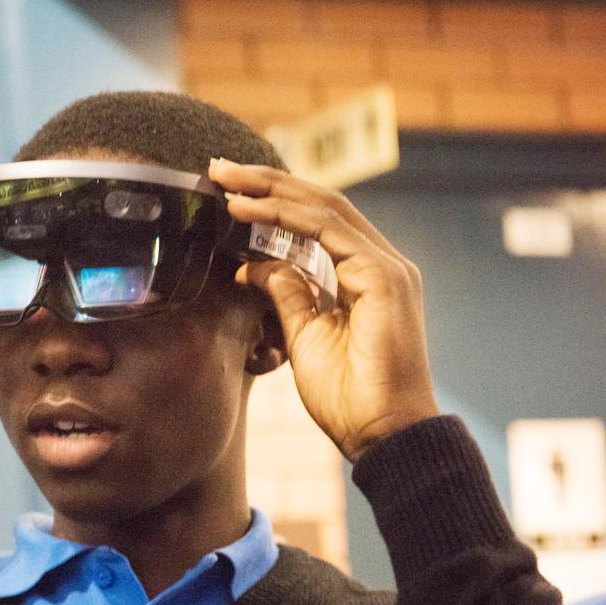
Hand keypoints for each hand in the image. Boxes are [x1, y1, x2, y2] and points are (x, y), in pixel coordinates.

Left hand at [208, 158, 439, 459]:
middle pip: (319, 204)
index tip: (227, 190)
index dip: (272, 200)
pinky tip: (249, 209)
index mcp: (364, 274)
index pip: (315, 221)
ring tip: (226, 181)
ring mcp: (386, 267)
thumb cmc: (349, 398)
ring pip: (323, 208)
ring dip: (270, 191)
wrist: (382, 436)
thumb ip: (285, 295)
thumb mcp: (302, 337)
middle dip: (267, 183)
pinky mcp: (383, 278)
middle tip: (219, 168)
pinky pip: (328, 231)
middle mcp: (379, 262)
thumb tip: (252, 267)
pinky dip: (285, 216)